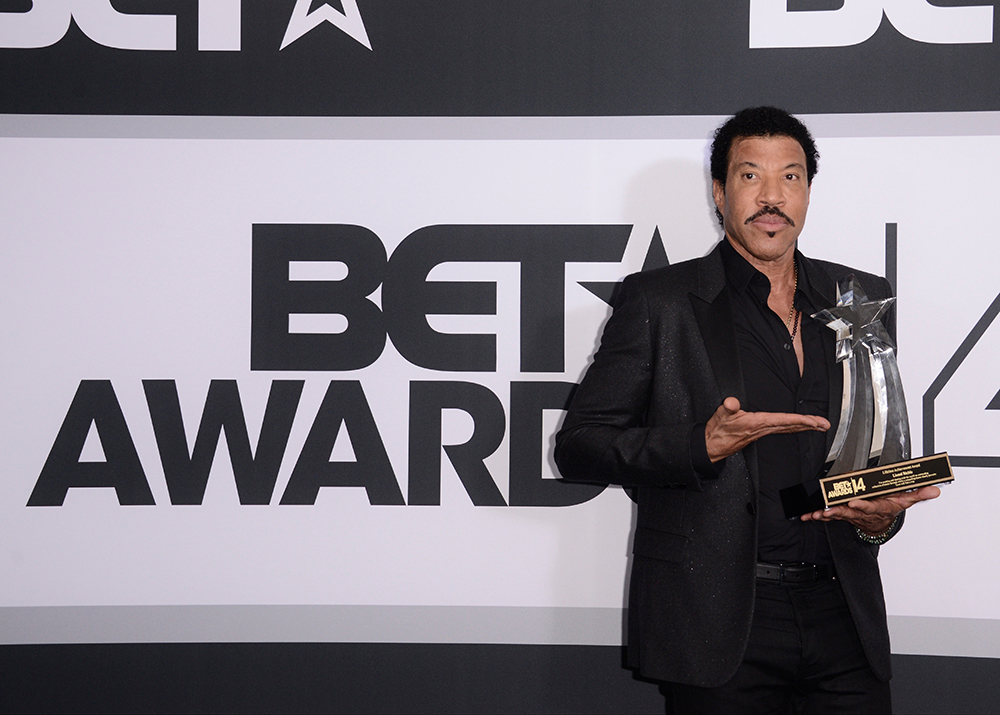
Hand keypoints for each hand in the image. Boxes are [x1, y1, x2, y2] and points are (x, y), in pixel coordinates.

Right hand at [705, 396, 829, 462]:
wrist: (712, 446)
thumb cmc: (718, 432)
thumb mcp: (721, 416)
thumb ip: (727, 408)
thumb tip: (732, 402)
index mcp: (758, 423)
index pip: (784, 421)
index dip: (801, 420)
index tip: (815, 421)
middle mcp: (763, 429)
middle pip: (792, 427)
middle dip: (809, 426)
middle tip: (825, 425)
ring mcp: (762, 432)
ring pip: (788, 429)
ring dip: (804, 427)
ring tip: (818, 425)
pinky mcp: (759, 432)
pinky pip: (782, 429)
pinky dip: (793, 427)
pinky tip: (797, 426)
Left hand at [798, 485, 940, 534]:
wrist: (881, 521)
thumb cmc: (890, 506)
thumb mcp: (906, 499)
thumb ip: (918, 493)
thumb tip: (934, 490)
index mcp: (878, 507)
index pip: (871, 506)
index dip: (862, 505)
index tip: (853, 502)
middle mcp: (863, 511)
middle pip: (850, 511)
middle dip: (838, 511)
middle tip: (828, 509)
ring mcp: (852, 513)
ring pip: (838, 514)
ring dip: (826, 514)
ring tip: (816, 513)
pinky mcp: (843, 513)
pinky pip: (830, 514)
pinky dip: (819, 515)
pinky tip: (809, 515)